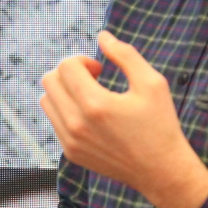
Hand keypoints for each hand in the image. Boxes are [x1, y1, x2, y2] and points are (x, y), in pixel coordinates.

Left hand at [39, 30, 207, 207]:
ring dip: (63, 91)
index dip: (82, 60)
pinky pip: (54, 121)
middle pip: (49, 80)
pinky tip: (90, 116)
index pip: (65, 66)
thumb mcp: (152, 83)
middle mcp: (76, 125)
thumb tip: (102, 36)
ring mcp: (71, 141)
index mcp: (95, 105)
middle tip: (93, 80)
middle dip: (69, 72)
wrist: (161, 171)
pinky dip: (66, 111)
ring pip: (46, 101)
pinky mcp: (71, 153)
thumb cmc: (160, 124)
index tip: (100, 70)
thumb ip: (125, 55)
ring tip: (90, 96)